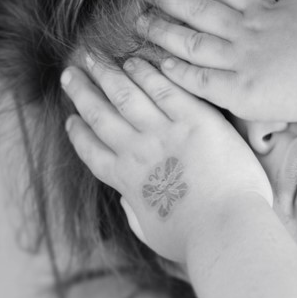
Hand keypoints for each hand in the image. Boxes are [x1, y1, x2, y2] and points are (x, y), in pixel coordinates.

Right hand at [61, 54, 272, 262]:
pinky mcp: (195, 120)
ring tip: (91, 56)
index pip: (93, 152)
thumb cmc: (196, 241)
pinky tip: (134, 60)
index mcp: (127, 182)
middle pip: (101, 115)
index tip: (71, 119)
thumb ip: (136, 215)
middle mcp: (138, 152)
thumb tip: (126, 203)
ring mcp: (165, 133)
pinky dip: (146, 72)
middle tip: (69, 73)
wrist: (227, 229)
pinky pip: (164, 88)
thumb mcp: (154, 234)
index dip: (79, 133)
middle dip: (82, 92)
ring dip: (105, 74)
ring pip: (125, 94)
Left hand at [134, 0, 296, 122]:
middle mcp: (246, 30)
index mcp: (263, 7)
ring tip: (138, 22)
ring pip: (191, 42)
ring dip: (162, 31)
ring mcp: (241, 60)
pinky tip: (159, 65)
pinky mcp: (243, 92)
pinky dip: (179, 72)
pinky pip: (201, 81)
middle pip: (195, 9)